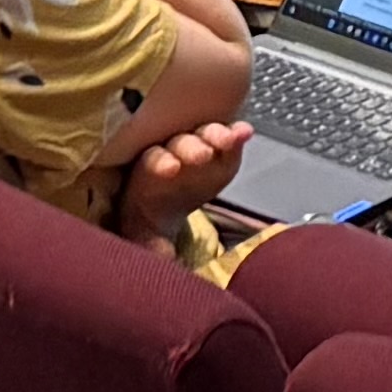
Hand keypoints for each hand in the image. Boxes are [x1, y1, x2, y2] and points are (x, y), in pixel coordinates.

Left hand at [113, 118, 252, 249]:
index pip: (154, 161)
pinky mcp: (221, 149)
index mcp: (148, 173)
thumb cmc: (150, 224)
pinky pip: (229, 137)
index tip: (170, 168)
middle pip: (180, 144)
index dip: (161, 163)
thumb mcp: (147, 238)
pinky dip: (236, 133)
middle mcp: (169, 153)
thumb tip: (158, 259)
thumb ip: (152, 244)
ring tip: (227, 140)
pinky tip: (244, 132)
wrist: (161, 214)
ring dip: (215, 136)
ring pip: (203, 135)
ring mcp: (195, 146)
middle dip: (190, 147)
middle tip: (202, 154)